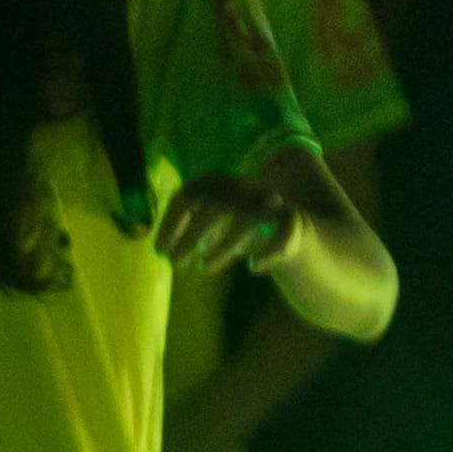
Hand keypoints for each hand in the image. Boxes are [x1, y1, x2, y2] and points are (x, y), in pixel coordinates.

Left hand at [153, 173, 296, 277]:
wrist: (285, 229)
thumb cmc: (233, 230)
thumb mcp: (205, 228)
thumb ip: (183, 234)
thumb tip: (159, 249)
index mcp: (218, 183)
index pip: (188, 195)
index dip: (171, 223)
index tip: (159, 251)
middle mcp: (243, 187)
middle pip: (215, 206)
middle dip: (191, 237)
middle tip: (176, 264)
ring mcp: (269, 201)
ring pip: (245, 219)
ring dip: (222, 247)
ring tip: (204, 268)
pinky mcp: (293, 221)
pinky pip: (284, 232)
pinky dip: (268, 251)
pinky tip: (252, 266)